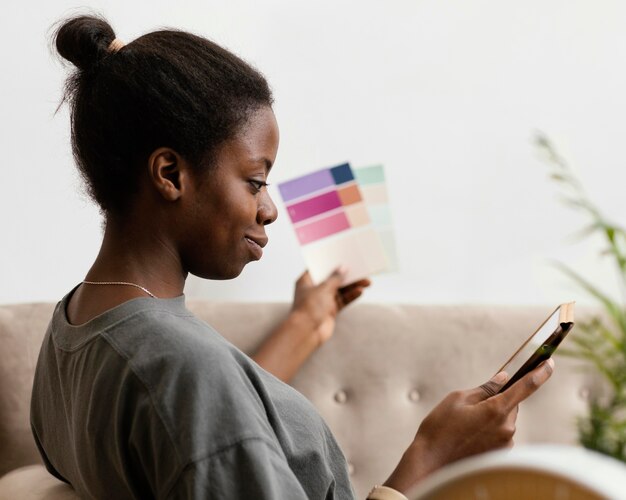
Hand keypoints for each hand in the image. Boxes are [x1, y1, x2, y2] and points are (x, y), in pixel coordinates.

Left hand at [292, 268, 370, 343]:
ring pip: (340, 290)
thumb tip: (343, 268)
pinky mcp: (330, 311)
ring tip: (367, 282)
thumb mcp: (324, 288)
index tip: (345, 257)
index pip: (320, 267)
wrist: (306, 332)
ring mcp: (322, 301)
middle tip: (362, 270)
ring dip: (352, 286)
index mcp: (306, 281)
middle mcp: (314, 290)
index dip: (332, 263)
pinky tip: (360, 292)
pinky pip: (342, 301)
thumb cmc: (310, 307)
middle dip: (347, 276)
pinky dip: (351, 296)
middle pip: (333, 279)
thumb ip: (335, 278)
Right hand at [384, 359, 554, 492]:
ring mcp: (505, 443)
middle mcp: (506, 428)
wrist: (432, 461)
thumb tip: (503, 379)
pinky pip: (501, 434)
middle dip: (497, 400)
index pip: (526, 387)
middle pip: (511, 404)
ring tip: (466, 425)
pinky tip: (469, 436)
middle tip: (472, 406)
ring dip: (492, 416)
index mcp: (496, 409)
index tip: (550, 363)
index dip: (540, 373)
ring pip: (505, 420)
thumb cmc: (441, 428)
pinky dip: (490, 430)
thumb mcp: (458, 399)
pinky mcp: (500, 454)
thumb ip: (484, 389)